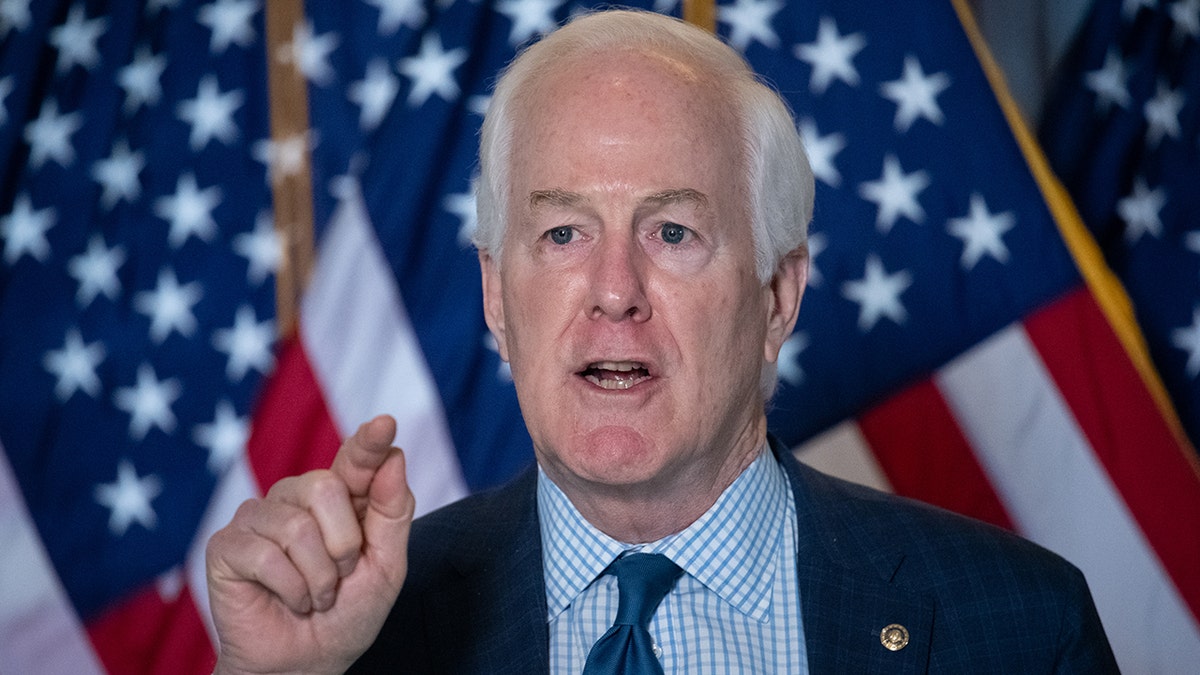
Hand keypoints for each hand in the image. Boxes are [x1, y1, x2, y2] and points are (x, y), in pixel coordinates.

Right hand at [206, 415, 413, 673]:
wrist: (307, 663)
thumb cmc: (347, 614)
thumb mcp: (386, 566)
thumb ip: (392, 512)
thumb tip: (393, 456)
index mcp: (339, 497)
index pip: (355, 459)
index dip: (368, 442)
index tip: (385, 423)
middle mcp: (296, 497)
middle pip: (326, 488)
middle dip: (343, 546)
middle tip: (338, 577)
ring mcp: (258, 517)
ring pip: (296, 527)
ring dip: (317, 577)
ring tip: (313, 595)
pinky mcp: (226, 545)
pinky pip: (265, 555)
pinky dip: (289, 589)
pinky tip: (288, 600)